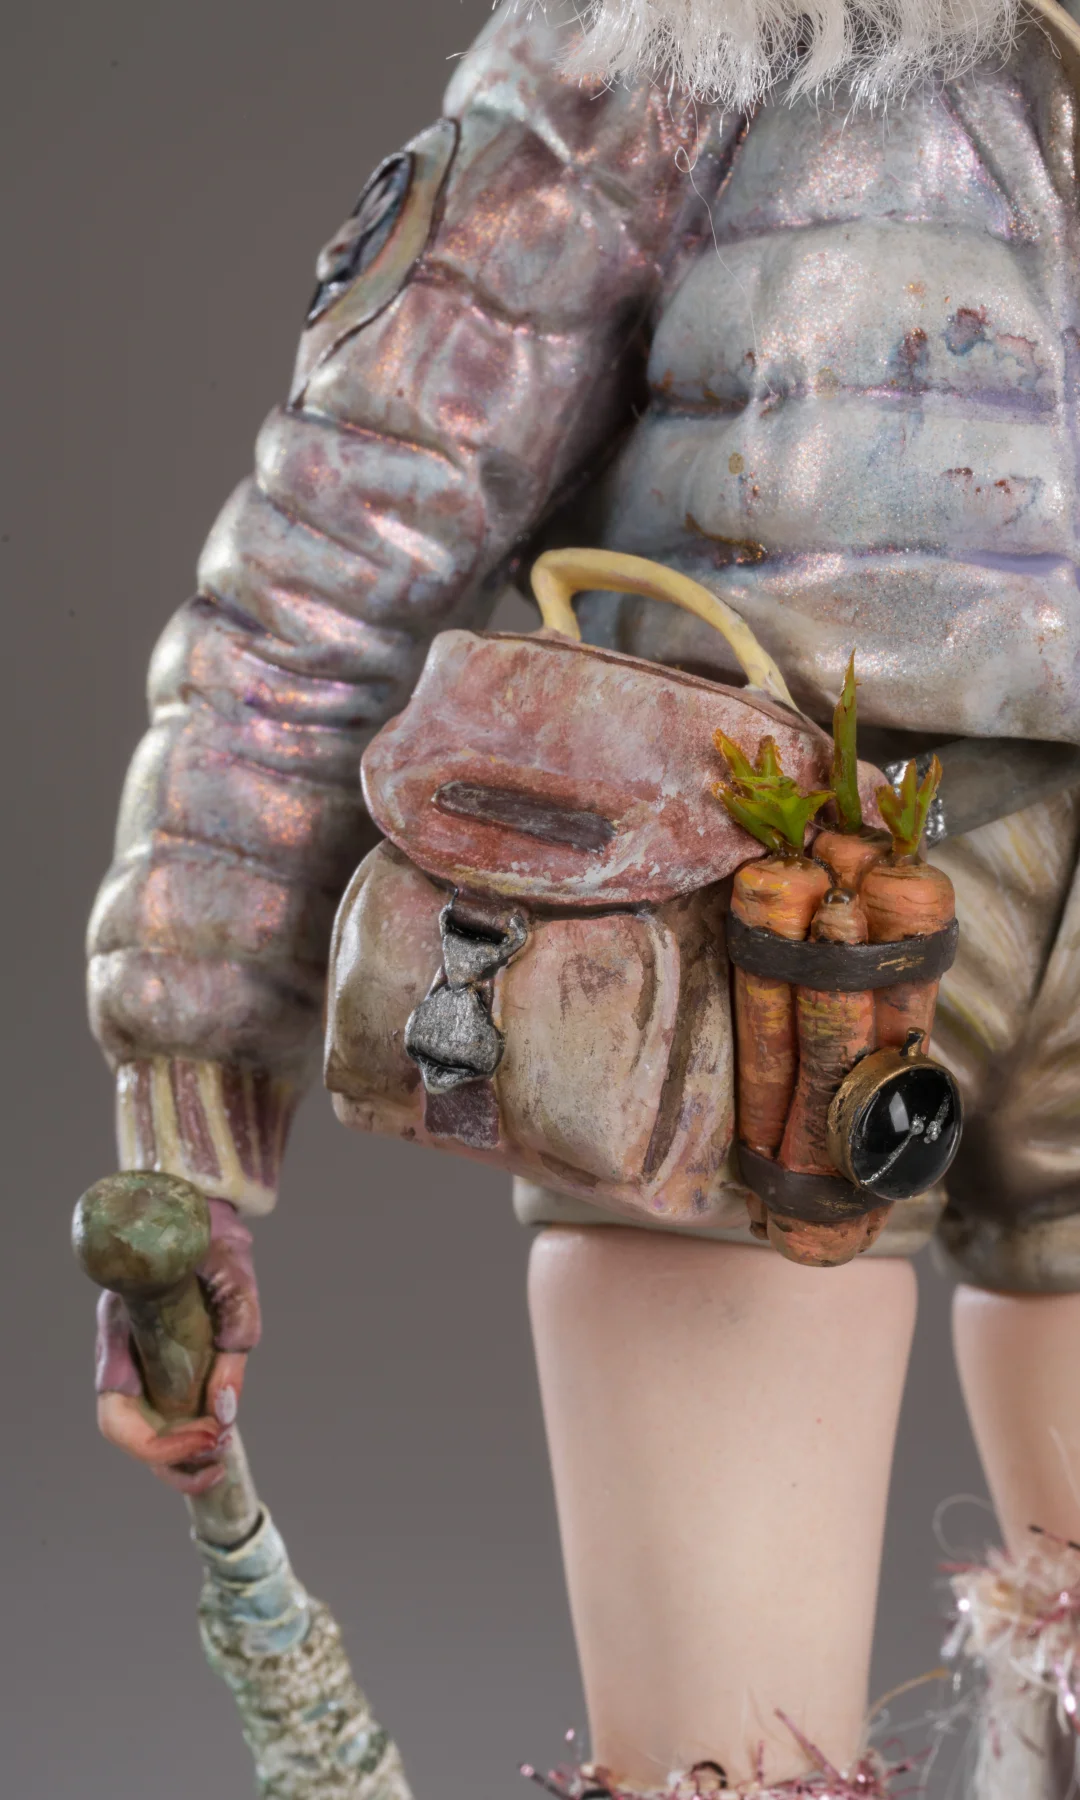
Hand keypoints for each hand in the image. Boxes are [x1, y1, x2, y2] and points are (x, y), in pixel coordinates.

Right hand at [95, 1198, 259, 1495]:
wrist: (203, 1209)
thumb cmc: (209, 1234)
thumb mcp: (234, 1275)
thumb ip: (236, 1329)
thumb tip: (226, 1407)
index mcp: (120, 1334)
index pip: (118, 1419)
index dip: (159, 1444)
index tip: (209, 1434)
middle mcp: (125, 1355)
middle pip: (132, 1435)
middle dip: (173, 1459)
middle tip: (219, 1455)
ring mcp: (142, 1359)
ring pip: (149, 1430)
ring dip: (182, 1455)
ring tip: (221, 1453)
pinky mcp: (166, 1359)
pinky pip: (169, 1410)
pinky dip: (191, 1431)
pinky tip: (220, 1431)